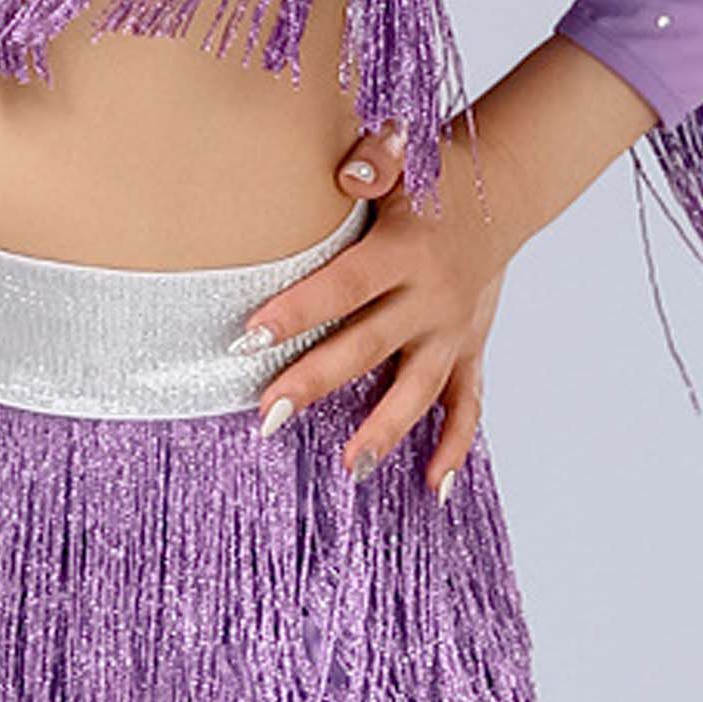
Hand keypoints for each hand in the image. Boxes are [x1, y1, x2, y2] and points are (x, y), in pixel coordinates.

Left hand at [238, 115, 509, 502]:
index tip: (248, 338)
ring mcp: (452, 331)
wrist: (507, 188)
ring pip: (418, 389)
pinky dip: (454, 448)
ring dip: (386, 430)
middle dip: (318, 381)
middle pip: (368, 346)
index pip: (344, 285)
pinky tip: (432, 489)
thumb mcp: (407, 158)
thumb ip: (376, 160)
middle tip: (269, 417)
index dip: (298, 311)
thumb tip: (350, 174)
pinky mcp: (469, 353)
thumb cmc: (432, 179)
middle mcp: (431, 297)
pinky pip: (467, 407)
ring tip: (351, 468)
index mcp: (404, 250)